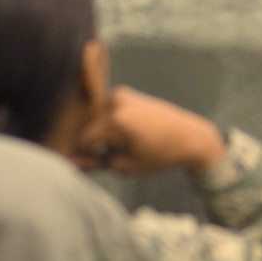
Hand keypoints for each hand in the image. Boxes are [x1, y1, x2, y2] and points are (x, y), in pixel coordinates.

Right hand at [74, 87, 226, 175]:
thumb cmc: (160, 155)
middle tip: (100, 160)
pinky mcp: (125, 93)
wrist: (189, 136)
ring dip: (96, 133)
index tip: (89, 167)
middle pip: (86, 126)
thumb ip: (97, 163)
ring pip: (93, 118)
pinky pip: (104, 110)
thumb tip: (72, 163)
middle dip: (87, 144)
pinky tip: (118, 136)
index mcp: (116, 121)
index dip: (81, 156)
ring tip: (112, 148)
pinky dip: (104, 123)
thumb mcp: (127, 166)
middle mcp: (115, 102)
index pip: (83, 140)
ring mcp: (120, 94)